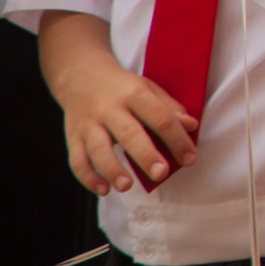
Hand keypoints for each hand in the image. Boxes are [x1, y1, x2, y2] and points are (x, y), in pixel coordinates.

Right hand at [56, 55, 195, 192]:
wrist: (81, 76)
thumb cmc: (123, 86)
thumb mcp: (148, 88)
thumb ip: (169, 107)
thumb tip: (191, 126)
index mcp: (134, 93)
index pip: (160, 117)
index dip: (177, 138)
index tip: (190, 158)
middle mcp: (110, 108)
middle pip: (129, 133)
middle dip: (145, 155)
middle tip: (161, 174)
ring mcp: (89, 123)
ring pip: (98, 149)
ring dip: (112, 169)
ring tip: (126, 186)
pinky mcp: (73, 136)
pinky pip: (77, 159)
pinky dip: (88, 177)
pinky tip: (103, 189)